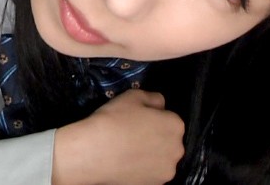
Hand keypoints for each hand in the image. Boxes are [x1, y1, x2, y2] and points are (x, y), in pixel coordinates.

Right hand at [52, 89, 184, 184]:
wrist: (93, 152)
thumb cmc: (114, 120)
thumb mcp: (132, 96)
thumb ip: (153, 98)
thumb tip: (160, 105)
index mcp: (175, 125)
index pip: (169, 118)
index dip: (153, 117)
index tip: (137, 120)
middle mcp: (177, 150)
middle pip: (169, 140)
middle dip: (156, 137)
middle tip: (132, 135)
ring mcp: (166, 171)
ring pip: (161, 159)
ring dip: (151, 154)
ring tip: (128, 151)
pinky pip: (151, 173)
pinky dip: (143, 169)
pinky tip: (127, 163)